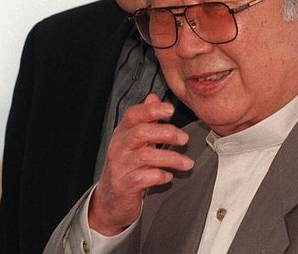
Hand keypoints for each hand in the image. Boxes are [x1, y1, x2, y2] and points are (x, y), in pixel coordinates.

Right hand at [88, 94, 193, 234]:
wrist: (110, 199)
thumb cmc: (127, 165)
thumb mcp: (133, 140)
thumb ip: (145, 119)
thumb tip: (153, 98)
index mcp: (122, 133)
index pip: (133, 115)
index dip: (152, 110)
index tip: (170, 110)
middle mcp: (119, 147)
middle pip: (142, 132)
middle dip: (167, 133)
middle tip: (184, 139)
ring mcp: (120, 166)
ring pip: (146, 156)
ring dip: (172, 158)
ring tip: (187, 163)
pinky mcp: (125, 185)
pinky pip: (145, 178)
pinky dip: (160, 176)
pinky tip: (169, 176)